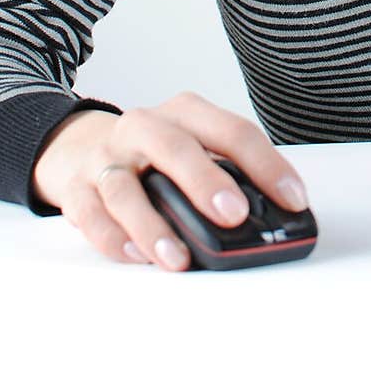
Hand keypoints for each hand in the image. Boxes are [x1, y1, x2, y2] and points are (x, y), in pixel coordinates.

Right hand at [31, 92, 309, 271]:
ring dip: (154, 226)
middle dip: (206, 181)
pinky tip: (137, 257)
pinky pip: (91, 216)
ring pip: (127, 189)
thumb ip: (225, 173)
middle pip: (175, 147)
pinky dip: (114, 239)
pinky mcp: (77, 188)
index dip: (267, 165)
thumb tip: (270, 217)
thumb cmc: (153, 153)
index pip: (232, 131)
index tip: (294, 199)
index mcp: (185, 112)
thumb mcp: (191, 146)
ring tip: (178, 258)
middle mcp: (145, 127)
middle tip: (235, 215)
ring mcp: (107, 157)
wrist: (78, 146)